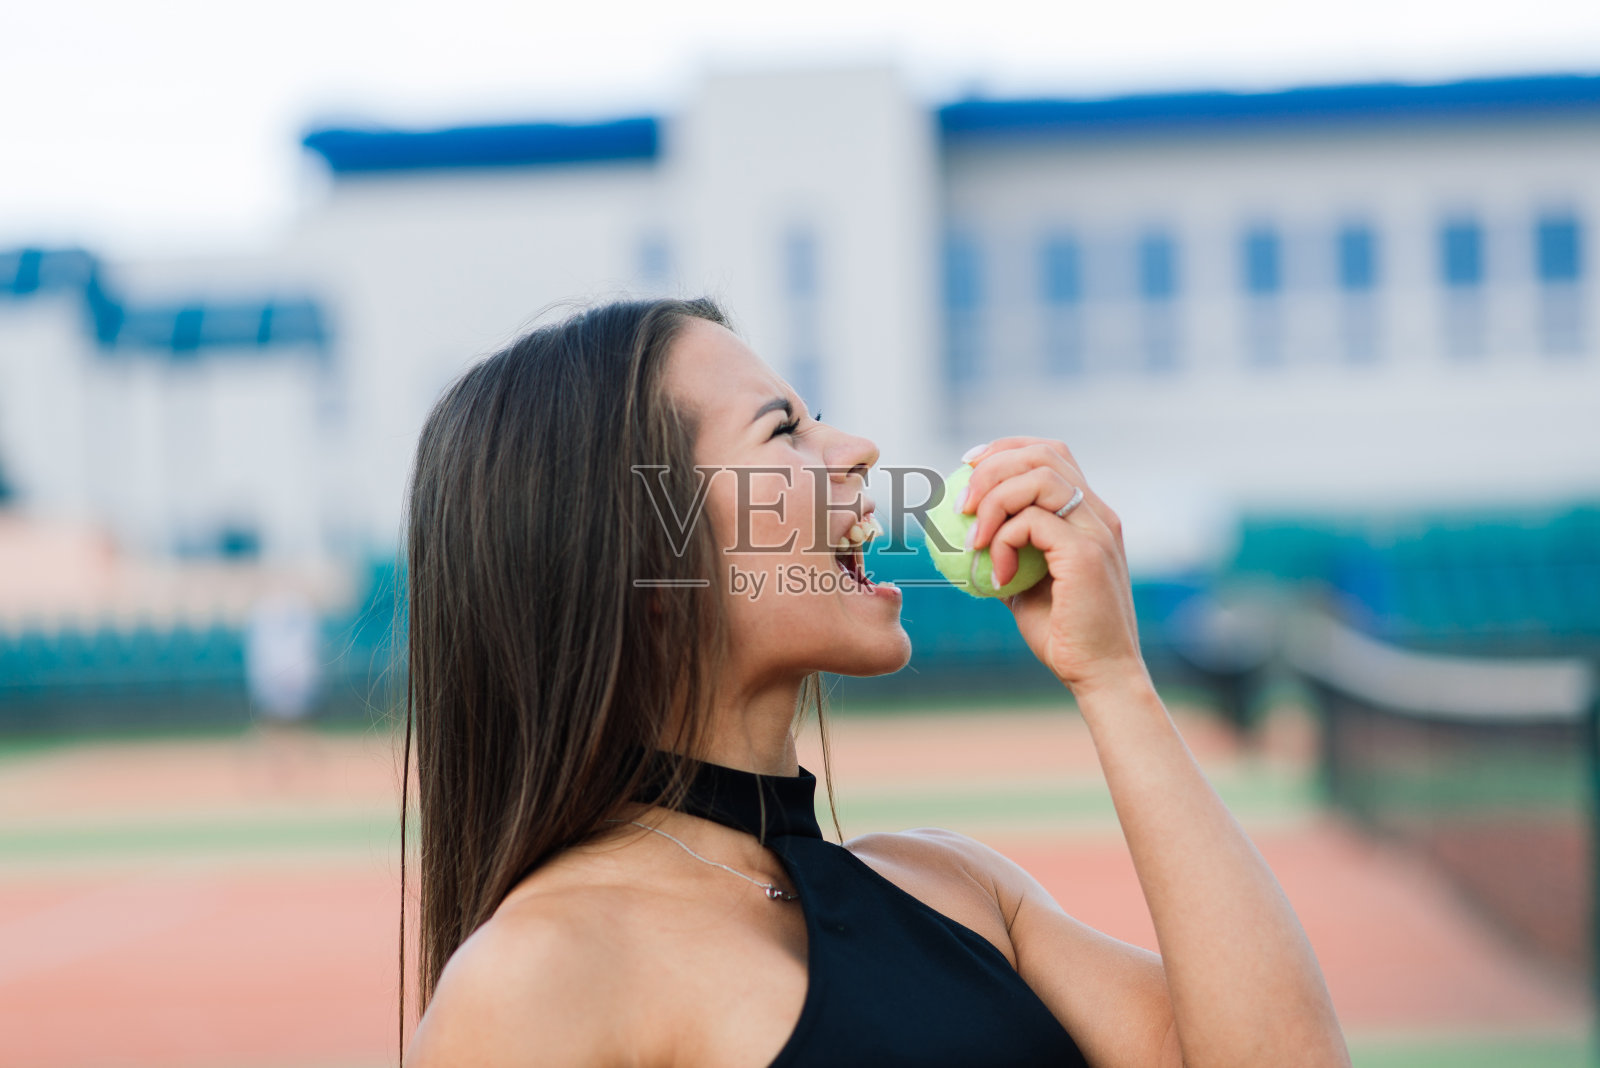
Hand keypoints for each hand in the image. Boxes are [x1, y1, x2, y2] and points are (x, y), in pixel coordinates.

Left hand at [959, 438, 1147, 696]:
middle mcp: (1098, 514)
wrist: (1099, 674)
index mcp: (1089, 515)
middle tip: (960, 503)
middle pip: (1043, 454)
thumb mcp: (1025, 584)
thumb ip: (1007, 553)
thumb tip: (962, 534)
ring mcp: (1096, 530)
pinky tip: (998, 574)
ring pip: (1038, 477)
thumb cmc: (1063, 635)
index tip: (966, 466)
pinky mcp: (1086, 552)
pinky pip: (1031, 521)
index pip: (1050, 454)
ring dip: (993, 500)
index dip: (1005, 449)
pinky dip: (1003, 540)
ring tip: (972, 539)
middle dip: (992, 466)